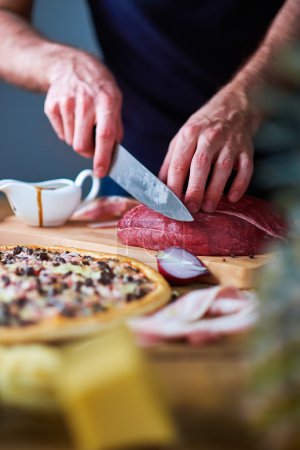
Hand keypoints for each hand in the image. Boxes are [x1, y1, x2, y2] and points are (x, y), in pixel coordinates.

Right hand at [44, 51, 122, 176]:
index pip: (105, 135)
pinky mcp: (52, 107)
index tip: (102, 171)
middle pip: (81, 145)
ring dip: (79, 140)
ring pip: (71, 142)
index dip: (103, 157)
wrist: (71, 66)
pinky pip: (61, 135)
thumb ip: (117, 127)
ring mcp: (66, 103)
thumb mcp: (115, 100)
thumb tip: (114, 153)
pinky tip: (73, 117)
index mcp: (106, 101)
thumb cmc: (97, 86)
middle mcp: (85, 102)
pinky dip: (69, 132)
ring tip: (83, 122)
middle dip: (89, 152)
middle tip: (94, 144)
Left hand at [159, 82, 259, 212]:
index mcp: (190, 134)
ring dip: (215, 190)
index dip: (175, 185)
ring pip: (223, 168)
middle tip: (191, 208)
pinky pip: (246, 168)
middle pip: (201, 165)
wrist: (235, 106)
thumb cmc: (203, 127)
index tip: (172, 203)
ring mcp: (230, 143)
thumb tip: (161, 187)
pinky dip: (240, 184)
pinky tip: (233, 197)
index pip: (179, 163)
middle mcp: (210, 137)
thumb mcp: (182, 137)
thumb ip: (171, 162)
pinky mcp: (247, 149)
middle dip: (195, 189)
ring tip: (208, 207)